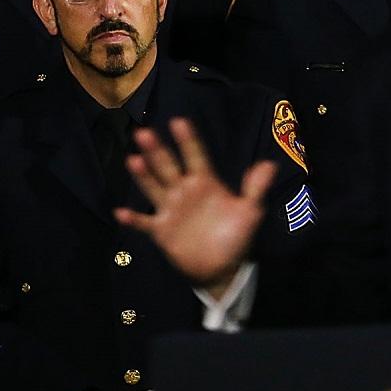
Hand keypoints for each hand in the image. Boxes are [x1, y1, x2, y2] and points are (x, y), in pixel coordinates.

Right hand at [117, 118, 274, 290]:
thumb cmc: (235, 237)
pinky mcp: (161, 230)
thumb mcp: (249, 212)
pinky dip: (133, 219)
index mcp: (204, 183)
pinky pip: (144, 223)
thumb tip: (270, 164)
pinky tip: (121, 213)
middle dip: (157, 151)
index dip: (188, 140)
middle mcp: (184, 191)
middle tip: (144, 133)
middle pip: (168, 167)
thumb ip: (255, 188)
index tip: (179, 121)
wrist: (223, 269)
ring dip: (144, 176)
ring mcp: (170, 210)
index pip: (195, 156)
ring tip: (133, 160)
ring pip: (154, 188)